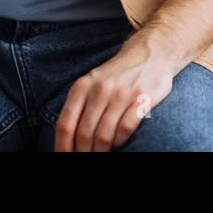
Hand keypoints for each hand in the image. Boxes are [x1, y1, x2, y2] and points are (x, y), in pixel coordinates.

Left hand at [53, 48, 176, 150]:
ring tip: (101, 153)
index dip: (62, 147)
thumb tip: (68, 138)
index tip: (63, 158)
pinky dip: (120, 141)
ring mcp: (121, 94)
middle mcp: (100, 89)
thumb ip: (80, 105)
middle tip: (85, 159)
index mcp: (82, 86)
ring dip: (101, 150)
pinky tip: (118, 143)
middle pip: (84, 133)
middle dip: (82, 152)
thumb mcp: (92, 82)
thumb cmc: (117, 74)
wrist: (150, 53)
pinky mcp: (141, 99)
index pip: (66, 124)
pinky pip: (125, 128)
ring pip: (104, 134)